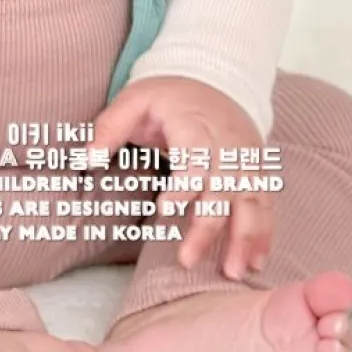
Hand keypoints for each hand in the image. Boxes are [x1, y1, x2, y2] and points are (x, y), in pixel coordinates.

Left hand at [91, 77, 272, 279]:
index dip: (184, 185)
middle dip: (209, 226)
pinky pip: (265, 202)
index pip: (195, 157)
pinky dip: (264, 232)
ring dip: (246, 237)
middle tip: (188, 260)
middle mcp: (227, 141)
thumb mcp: (134, 99)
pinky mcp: (257, 169)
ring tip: (234, 272)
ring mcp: (247, 156)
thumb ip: (109, 128)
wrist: (214, 79)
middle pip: (224, 186)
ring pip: (252, 199)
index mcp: (195, 122)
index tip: (164, 212)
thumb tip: (86, 158)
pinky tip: (256, 261)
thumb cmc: (168, 96)